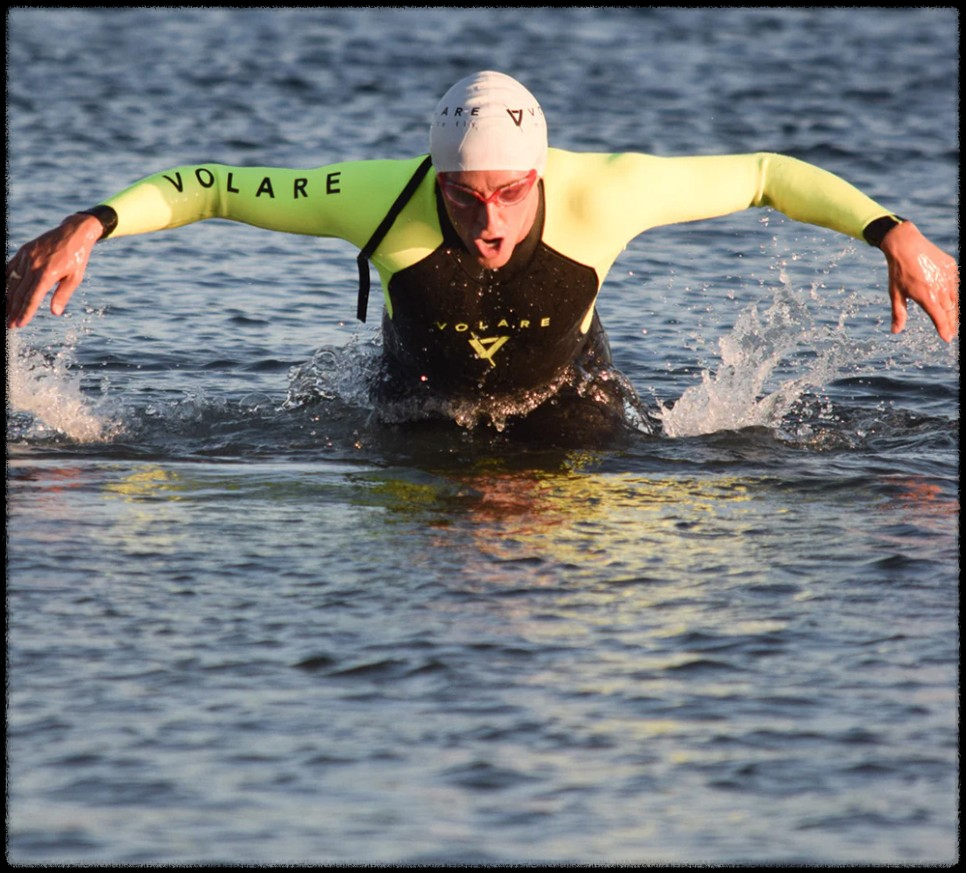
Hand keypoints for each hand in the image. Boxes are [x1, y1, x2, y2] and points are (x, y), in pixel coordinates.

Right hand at [5, 213, 103, 328]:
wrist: (74, 233)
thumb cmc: (77, 258)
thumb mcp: (75, 278)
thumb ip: (63, 295)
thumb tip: (55, 313)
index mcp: (47, 273)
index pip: (32, 298)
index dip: (25, 312)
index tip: (19, 324)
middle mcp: (34, 265)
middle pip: (19, 292)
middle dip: (13, 310)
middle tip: (10, 325)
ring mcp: (26, 257)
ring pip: (12, 281)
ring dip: (7, 299)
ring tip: (5, 313)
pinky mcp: (24, 252)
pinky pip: (10, 268)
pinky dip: (5, 281)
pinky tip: (4, 293)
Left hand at [880, 220, 958, 341]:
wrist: (906, 245)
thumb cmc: (898, 271)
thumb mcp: (895, 294)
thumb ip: (898, 313)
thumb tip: (895, 331)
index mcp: (926, 296)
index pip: (939, 318)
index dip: (944, 330)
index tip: (947, 339)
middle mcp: (940, 288)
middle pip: (950, 311)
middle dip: (951, 323)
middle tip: (952, 333)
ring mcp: (948, 277)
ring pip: (956, 298)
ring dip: (955, 311)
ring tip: (955, 321)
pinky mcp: (951, 267)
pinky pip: (957, 284)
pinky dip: (956, 294)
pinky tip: (954, 301)